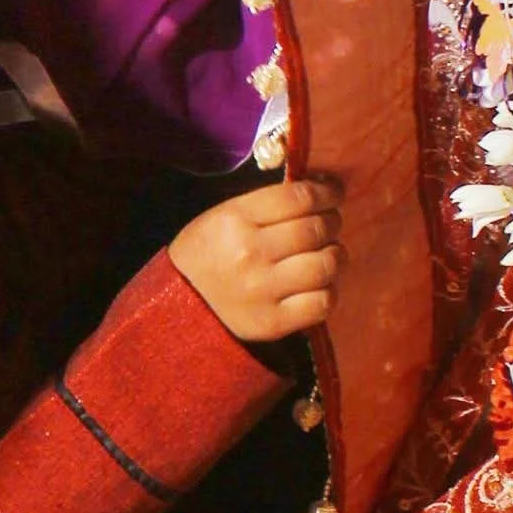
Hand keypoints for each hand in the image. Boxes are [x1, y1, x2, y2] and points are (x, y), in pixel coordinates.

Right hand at [168, 178, 344, 343]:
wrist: (176, 305)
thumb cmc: (207, 252)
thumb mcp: (225, 215)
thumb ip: (269, 203)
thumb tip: (321, 190)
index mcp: (236, 218)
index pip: (300, 197)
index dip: (328, 192)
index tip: (334, 193)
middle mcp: (251, 253)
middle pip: (317, 229)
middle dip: (332, 222)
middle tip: (329, 225)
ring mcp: (262, 290)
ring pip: (325, 265)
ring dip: (336, 255)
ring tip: (328, 254)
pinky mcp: (272, 322)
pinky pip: (322, 303)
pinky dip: (329, 290)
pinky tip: (319, 285)